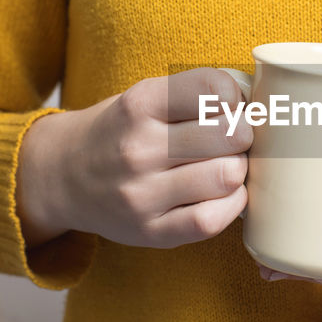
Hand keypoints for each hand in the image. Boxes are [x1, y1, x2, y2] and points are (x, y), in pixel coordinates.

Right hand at [16, 68, 252, 248]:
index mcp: (139, 105)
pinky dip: (232, 205)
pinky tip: (223, 194)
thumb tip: (260, 104)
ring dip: (239, 170)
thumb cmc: (121, 132)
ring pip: (228, 176)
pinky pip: (212, 220)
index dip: (236, 97)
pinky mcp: (150, 232)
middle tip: (233, 140)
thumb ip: (196, 94)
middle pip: (231, 134)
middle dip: (243, 135)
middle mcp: (137, 148)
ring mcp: (141, 194)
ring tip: (225, 166)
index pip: (215, 89)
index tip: (229, 106)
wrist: (61, 176)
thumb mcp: (144, 97)